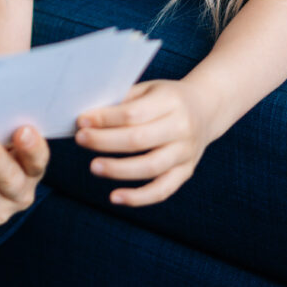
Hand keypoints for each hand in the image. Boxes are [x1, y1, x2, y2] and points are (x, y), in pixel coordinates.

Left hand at [75, 79, 217, 206]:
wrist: (206, 109)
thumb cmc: (167, 98)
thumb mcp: (149, 89)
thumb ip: (123, 101)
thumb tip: (88, 119)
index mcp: (171, 101)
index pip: (133, 113)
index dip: (105, 118)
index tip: (82, 120)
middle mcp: (182, 128)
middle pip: (139, 140)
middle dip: (105, 141)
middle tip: (80, 139)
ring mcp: (186, 152)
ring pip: (150, 167)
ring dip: (118, 170)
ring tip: (94, 167)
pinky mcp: (186, 172)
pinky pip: (162, 190)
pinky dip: (139, 197)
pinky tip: (115, 197)